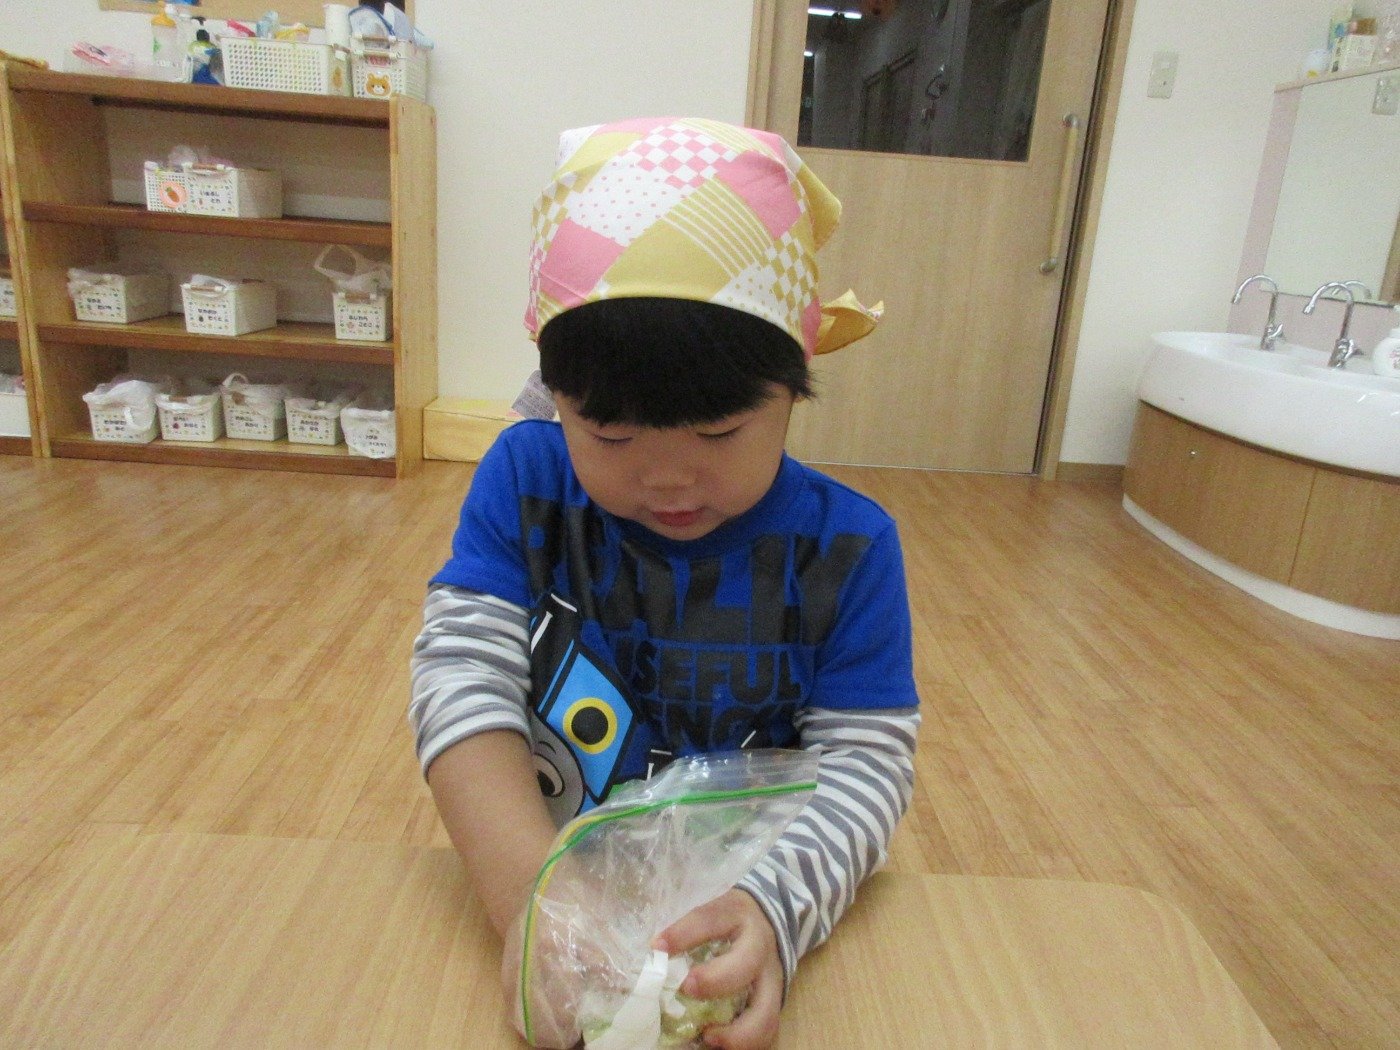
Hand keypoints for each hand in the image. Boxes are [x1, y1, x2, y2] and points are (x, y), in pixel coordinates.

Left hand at [654, 889, 783, 1049]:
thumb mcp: (711, 914)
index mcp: (735, 915)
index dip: (683, 934)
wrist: (770, 919)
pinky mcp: (778, 1001)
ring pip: (766, 1009)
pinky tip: (720, 1045)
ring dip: (738, 1031)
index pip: (709, 919)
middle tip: (686, 989)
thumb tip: (649, 960)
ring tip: (708, 1036)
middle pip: (745, 962)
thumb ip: (686, 932)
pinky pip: (769, 1029)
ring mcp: (773, 977)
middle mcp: (758, 945)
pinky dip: (746, 1043)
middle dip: (714, 980)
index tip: (657, 947)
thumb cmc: (728, 921)